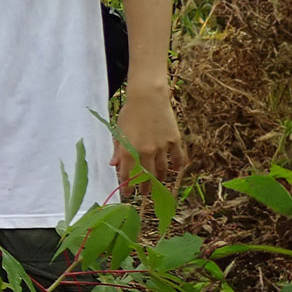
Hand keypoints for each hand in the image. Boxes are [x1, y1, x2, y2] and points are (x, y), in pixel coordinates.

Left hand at [111, 83, 186, 197]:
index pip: (128, 175)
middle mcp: (145, 152)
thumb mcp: (119, 130)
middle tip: (145, 192)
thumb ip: (117, 150)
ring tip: (158, 184)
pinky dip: (177, 166)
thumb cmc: (130, 112)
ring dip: (160, 179)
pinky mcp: (174, 140)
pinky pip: (177, 158)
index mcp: (129, 150)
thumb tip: (113, 165)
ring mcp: (161, 147)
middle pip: (147, 177)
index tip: (128, 194)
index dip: (128, 187)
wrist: (148, 96)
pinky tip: (175, 170)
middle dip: (145, 187)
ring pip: (162, 170)